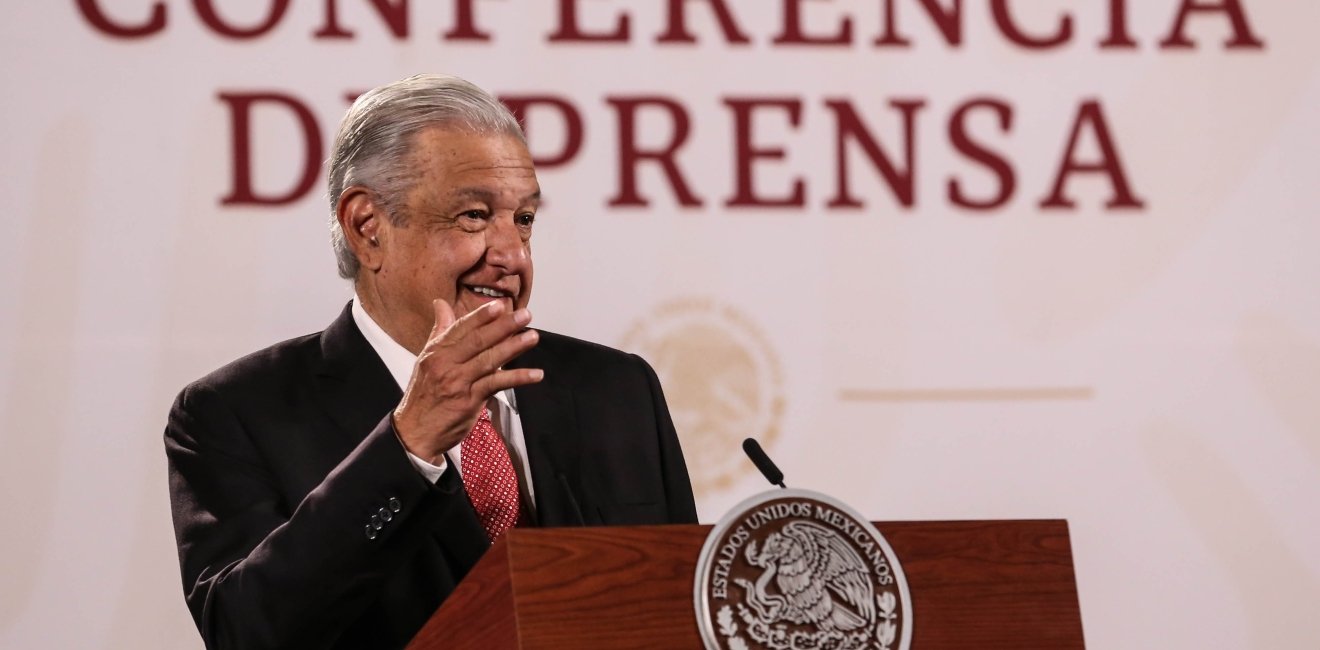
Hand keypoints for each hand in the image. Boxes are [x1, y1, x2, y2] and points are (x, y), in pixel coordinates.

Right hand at [393, 299, 542, 462]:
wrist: (414, 432)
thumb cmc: (424, 394)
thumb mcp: (426, 359)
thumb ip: (439, 331)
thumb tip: (441, 304)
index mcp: (436, 351)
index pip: (461, 328)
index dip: (481, 316)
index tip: (500, 305)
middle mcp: (445, 364)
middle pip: (478, 340)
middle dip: (503, 326)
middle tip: (525, 315)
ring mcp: (458, 382)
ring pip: (489, 360)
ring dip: (514, 347)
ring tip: (533, 337)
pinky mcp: (469, 401)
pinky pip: (497, 385)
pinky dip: (518, 378)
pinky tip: (535, 374)